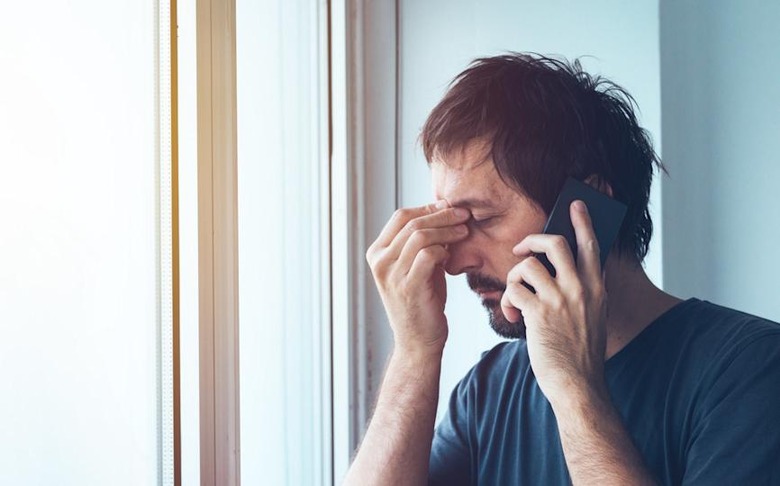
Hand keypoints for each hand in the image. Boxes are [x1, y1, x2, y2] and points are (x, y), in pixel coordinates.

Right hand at [366, 201, 470, 355]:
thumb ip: (421, 242)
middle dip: (442, 215)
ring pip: (420, 235)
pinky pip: (428, 255)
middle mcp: (380, 261)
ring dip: (447, 230)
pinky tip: (453, 254)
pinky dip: (444, 249)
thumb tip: (441, 211)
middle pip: (412, 222)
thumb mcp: (416, 265)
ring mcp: (391, 274)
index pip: (401, 216)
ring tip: (464, 230)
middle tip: (464, 214)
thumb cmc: (421, 300)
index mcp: (377, 253)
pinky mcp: (408, 286)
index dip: (427, 207)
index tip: (449, 207)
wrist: (418, 340)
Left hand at [500, 200, 607, 401]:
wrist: (578, 385)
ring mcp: (560, 299)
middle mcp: (581, 288)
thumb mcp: (593, 315)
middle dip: (533, 240)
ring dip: (514, 278)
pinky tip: (512, 316)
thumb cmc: (580, 353)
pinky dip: (507, 301)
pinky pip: (513, 290)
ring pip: (527, 266)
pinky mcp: (539, 313)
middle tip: (522, 250)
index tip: (575, 204)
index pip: (591, 245)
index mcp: (597, 287)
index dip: (582, 221)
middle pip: (555, 243)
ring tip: (515, 297)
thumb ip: (584, 291)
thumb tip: (567, 270)